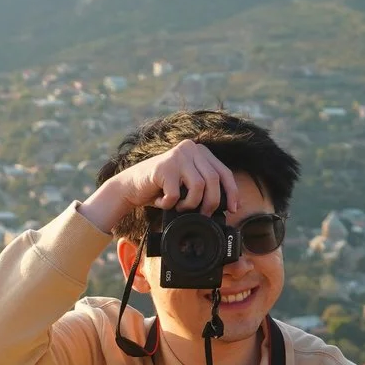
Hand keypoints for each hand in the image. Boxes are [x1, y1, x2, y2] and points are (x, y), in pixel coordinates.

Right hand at [76, 139, 240, 235]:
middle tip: (203, 215)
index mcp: (200, 151)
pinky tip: (161, 201)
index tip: (234, 209)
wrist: (130, 187)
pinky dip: (169, 204)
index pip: (224, 172)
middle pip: (214, 180)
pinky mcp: (164, 167)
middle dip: (211, 203)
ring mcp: (177, 156)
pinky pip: (176, 194)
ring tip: (179, 207)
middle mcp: (191, 148)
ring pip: (198, 187)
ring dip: (190, 205)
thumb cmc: (160, 188)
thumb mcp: (187, 184)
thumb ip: (205, 186)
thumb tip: (231, 205)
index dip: (232, 192)